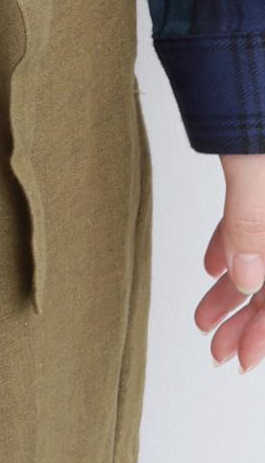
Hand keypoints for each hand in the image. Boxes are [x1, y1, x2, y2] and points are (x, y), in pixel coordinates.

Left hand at [196, 153, 264, 370]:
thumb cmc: (259, 103)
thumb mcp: (257, 168)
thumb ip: (252, 221)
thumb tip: (246, 278)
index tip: (243, 359)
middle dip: (247, 320)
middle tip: (216, 350)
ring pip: (262, 255)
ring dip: (233, 290)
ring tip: (204, 319)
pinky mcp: (260, 175)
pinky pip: (250, 224)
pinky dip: (232, 249)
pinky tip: (212, 268)